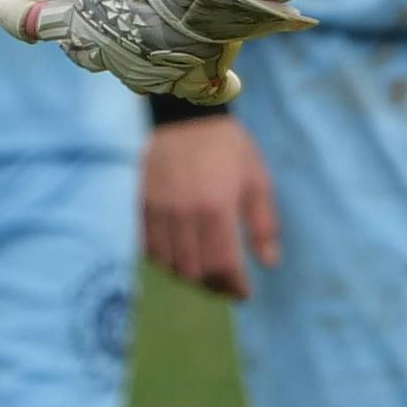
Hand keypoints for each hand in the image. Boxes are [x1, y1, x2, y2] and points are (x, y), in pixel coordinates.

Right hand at [140, 115, 281, 299]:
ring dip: (187, 273)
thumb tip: (269, 263)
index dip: (234, 286)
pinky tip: (176, 252)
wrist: (183, 113)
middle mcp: (183, 214)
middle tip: (224, 284)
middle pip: (194, 270)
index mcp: (216, 208)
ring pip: (167, 262)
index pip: (222, 265)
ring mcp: (156, 210)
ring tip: (202, 271)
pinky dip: (162, 257)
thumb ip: (264, 223)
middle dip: (212, 284)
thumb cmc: (227, 146)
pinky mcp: (137, 204)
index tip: (243, 293)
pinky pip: (146, 246)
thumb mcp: (256, 179)